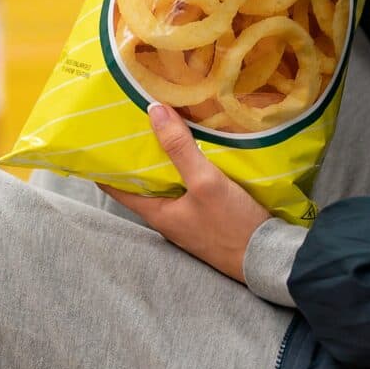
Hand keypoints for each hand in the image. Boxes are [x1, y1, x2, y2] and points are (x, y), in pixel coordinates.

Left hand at [101, 104, 269, 281]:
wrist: (269, 258)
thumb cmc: (232, 225)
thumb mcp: (205, 182)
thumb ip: (179, 148)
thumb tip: (153, 110)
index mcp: (156, 212)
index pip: (115, 186)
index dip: (106, 162)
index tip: (100, 135)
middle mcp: (166, 216)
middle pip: (142, 180)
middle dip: (137, 153)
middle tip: (132, 120)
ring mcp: (187, 217)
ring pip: (166, 182)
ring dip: (163, 158)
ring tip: (160, 126)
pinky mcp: (206, 215)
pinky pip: (187, 186)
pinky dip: (184, 166)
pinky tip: (193, 149)